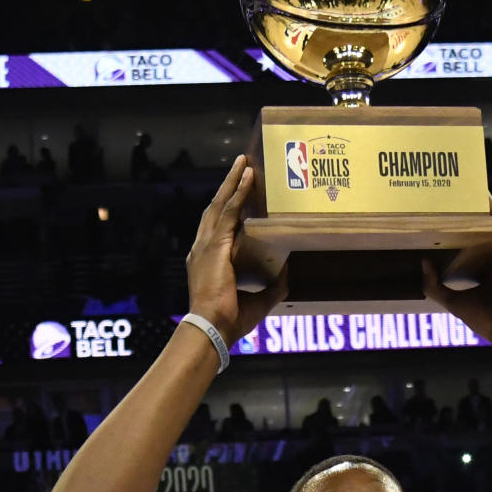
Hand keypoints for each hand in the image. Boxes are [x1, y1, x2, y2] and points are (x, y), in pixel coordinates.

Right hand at [185, 156, 285, 346]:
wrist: (213, 328)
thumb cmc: (229, 321)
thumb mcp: (258, 302)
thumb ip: (272, 288)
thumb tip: (287, 277)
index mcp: (208, 261)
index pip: (218, 228)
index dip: (227, 208)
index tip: (237, 192)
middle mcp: (203, 248)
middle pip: (216, 208)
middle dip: (228, 186)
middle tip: (240, 165)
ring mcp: (207, 245)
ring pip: (221, 203)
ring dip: (233, 181)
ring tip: (244, 162)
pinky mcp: (215, 245)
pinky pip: (229, 211)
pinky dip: (238, 192)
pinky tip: (247, 176)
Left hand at [422, 194, 491, 345]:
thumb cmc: (488, 318)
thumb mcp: (453, 301)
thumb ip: (435, 285)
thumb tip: (423, 263)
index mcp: (490, 264)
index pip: (477, 238)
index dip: (464, 225)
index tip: (448, 209)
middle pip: (486, 224)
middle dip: (471, 208)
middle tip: (451, 190)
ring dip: (481, 203)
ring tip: (463, 183)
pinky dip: (489, 210)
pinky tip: (478, 195)